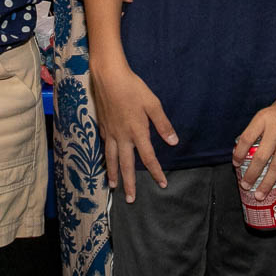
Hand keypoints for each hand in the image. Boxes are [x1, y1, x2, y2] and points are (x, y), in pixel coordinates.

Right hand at [93, 63, 176, 200]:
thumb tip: (173, 142)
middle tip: (131, 199)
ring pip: (111, 159)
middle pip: (126, 165)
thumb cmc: (133, 88)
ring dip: (113, 174)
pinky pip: (104, 148)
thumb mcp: (153, 104)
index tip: (162, 184)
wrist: (108, 77)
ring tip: (113, 187)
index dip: (156, 172)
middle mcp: (122, 136)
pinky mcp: (102, 126)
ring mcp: (110, 132)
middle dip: (130, 183)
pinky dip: (105, 158)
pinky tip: (106, 162)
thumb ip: (162, 124)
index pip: (148, 158)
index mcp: (137, 131)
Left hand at [232, 89, 275, 203]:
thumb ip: (258, 129)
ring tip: (260, 194)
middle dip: (251, 174)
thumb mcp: (267, 112)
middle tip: (245, 185)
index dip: (238, 153)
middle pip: (260, 157)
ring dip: (267, 183)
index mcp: (263, 118)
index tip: (235, 163)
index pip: (246, 139)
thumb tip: (246, 150)